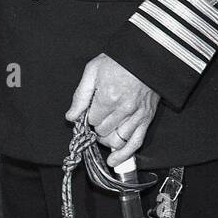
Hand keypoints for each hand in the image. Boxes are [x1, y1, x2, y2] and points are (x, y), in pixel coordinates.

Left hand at [66, 53, 158, 170]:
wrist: (145, 56)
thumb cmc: (118, 61)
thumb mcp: (93, 71)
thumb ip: (80, 95)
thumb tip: (71, 116)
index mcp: (108, 96)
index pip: (92, 120)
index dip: (89, 116)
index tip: (91, 109)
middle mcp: (123, 109)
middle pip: (103, 131)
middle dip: (97, 127)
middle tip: (98, 116)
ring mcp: (136, 116)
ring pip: (116, 140)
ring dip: (107, 139)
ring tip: (104, 132)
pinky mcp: (147, 119)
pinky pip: (136, 143)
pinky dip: (124, 155)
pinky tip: (114, 161)